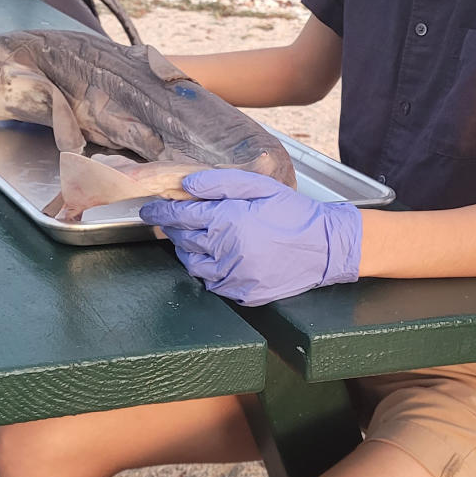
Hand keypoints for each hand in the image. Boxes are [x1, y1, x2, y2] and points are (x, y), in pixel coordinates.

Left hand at [139, 169, 362, 305]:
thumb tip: (186, 185)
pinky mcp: (244, 293)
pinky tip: (216, 259)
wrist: (325, 246)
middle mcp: (227, 250)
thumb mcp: (259, 186)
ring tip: (194, 241)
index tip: (150, 211)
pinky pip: (213, 284)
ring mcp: (235, 276)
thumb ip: (220, 182)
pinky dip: (208, 272)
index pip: (181, 216)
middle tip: (171, 223)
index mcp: (229, 220)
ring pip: (194, 266)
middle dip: (174, 230)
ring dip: (188, 252)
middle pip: (184, 241)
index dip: (161, 212)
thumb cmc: (292, 212)